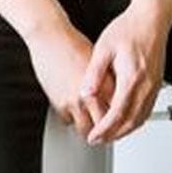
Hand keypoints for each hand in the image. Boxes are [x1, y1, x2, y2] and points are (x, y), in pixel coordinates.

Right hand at [24, 15, 115, 140]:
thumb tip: (116, 99)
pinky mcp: (59, 104)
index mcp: (106, 86)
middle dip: (104, 133)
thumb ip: (109, 84)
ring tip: (89, 126)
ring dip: (87, 129)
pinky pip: (68, 121)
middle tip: (105, 134)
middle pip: (102, 126)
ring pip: (85, 130)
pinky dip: (70, 118)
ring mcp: (75, 103)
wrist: (51, 38)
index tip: (120, 125)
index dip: (119, 122)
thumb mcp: (101, 64)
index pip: (117, 113)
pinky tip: (72, 109)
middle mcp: (92, 97)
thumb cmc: (74, 45)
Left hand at [81, 0, 171, 144]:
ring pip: (140, 119)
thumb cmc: (129, 28)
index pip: (116, 113)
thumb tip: (85, 93)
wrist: (152, 18)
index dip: (104, 129)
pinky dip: (135, 122)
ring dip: (125, 131)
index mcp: (131, 77)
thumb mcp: (104, 48)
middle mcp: (145, 85)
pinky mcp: (156, 85)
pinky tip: (125, 122)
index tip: (93, 136)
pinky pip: (147, 111)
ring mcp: (153, 86)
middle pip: (130, 122)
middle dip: (113, 135)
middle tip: (98, 141)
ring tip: (109, 136)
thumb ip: (94, 73)